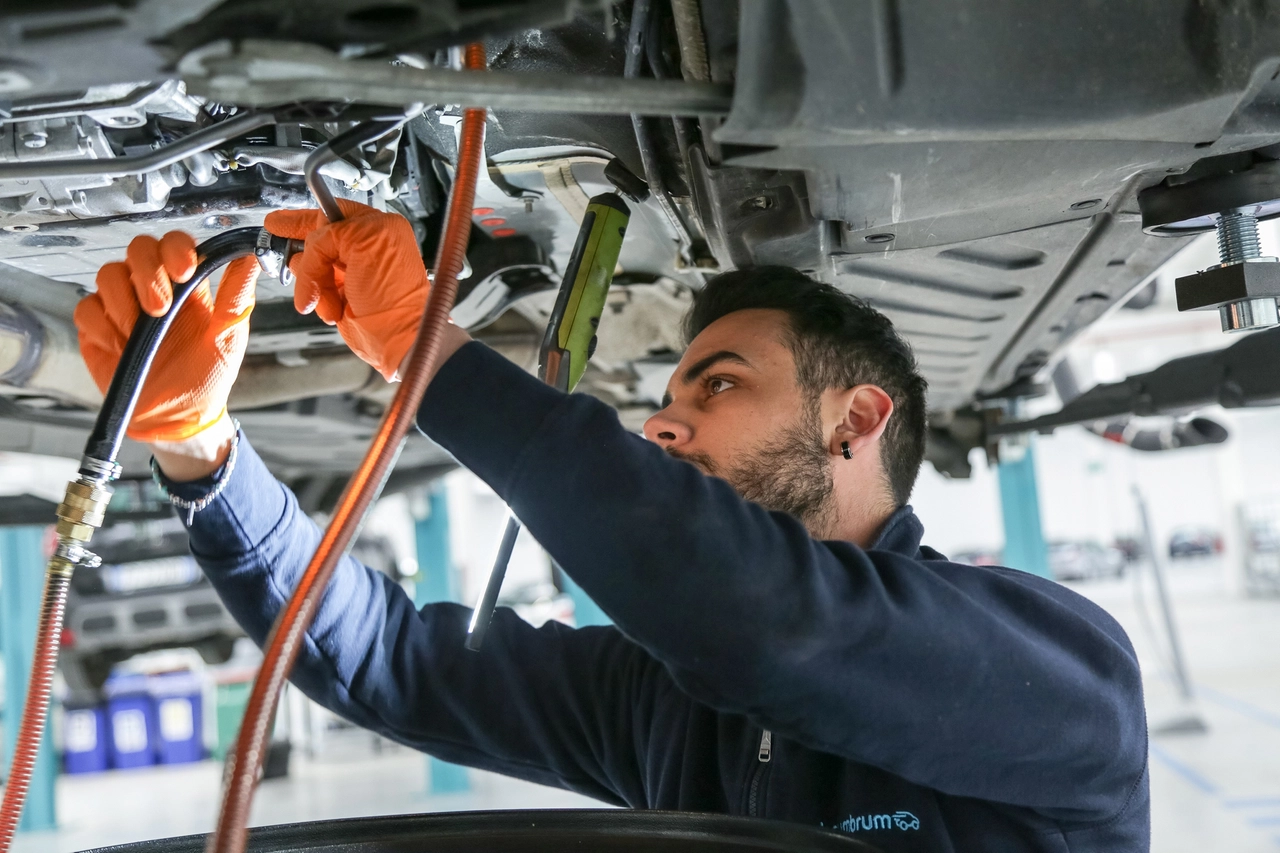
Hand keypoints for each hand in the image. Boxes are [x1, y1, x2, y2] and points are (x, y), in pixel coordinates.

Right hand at [74, 232, 257, 472]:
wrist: (179, 418)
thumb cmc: (208, 377)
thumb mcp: (229, 336)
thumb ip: (237, 297)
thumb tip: (250, 258)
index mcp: (187, 285)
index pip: (175, 244)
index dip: (175, 248)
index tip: (185, 270)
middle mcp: (153, 287)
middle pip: (138, 249)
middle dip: (148, 273)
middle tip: (160, 307)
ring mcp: (122, 306)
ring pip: (108, 274)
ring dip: (124, 300)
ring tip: (141, 331)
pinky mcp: (97, 328)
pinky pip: (87, 308)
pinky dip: (102, 325)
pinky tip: (122, 345)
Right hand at [265, 200, 430, 380]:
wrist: (396, 335)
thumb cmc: (394, 294)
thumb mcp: (365, 243)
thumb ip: (333, 232)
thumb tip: (313, 242)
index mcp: (376, 228)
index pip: (332, 213)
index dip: (304, 218)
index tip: (279, 222)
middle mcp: (365, 249)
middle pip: (317, 239)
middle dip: (304, 252)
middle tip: (278, 243)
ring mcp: (352, 273)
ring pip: (311, 264)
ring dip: (312, 281)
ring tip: (322, 297)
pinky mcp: (343, 295)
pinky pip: (314, 288)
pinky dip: (316, 297)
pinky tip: (330, 308)